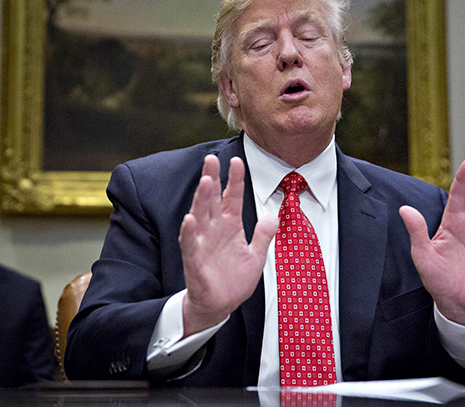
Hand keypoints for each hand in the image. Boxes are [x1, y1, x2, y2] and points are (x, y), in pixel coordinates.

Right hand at [179, 155, 278, 336]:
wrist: (220, 306)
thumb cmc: (234, 281)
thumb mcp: (256, 256)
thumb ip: (263, 236)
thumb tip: (274, 217)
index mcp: (230, 226)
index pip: (232, 197)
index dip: (235, 180)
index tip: (236, 160)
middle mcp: (214, 229)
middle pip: (212, 199)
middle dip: (212, 179)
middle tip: (211, 159)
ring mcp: (202, 243)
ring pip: (200, 215)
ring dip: (201, 199)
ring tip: (205, 181)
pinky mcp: (194, 260)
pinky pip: (190, 244)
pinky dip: (189, 232)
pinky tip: (190, 219)